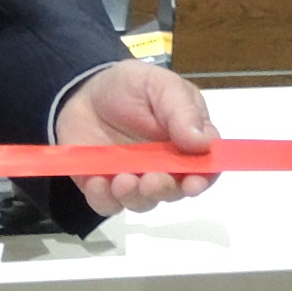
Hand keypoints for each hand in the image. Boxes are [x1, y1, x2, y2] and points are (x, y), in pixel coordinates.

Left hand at [57, 60, 222, 215]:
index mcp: (187, 143)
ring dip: (134, 197)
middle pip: (173, 191)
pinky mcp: (104, 186)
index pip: (204, 168)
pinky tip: (97, 182)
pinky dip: (103, 199)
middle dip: (163, 189)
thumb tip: (205, 144)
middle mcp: (165, 167)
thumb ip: (182, 113)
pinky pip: (107, 204)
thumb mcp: (161, 86)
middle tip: (150, 180)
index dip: (202, 179)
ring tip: (122, 181)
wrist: (86, 90)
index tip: (193, 183)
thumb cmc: (132, 86)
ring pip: (142, 202)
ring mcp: (134, 179)